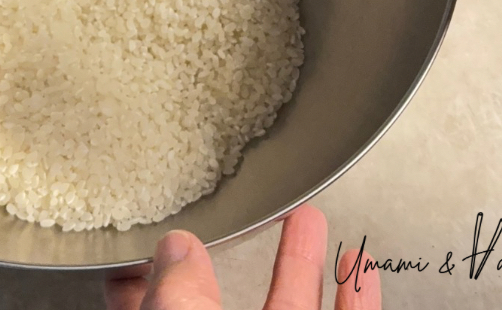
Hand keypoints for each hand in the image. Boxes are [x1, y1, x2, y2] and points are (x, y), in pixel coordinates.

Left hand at [104, 205, 379, 309]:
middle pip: (226, 300)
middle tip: (235, 202)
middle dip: (232, 247)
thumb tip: (175, 249)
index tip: (143, 231)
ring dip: (302, 260)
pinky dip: (357, 295)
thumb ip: (176, 300)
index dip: (141, 269)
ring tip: (306, 212)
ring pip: (292, 308)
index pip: (151, 304)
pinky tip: (360, 262)